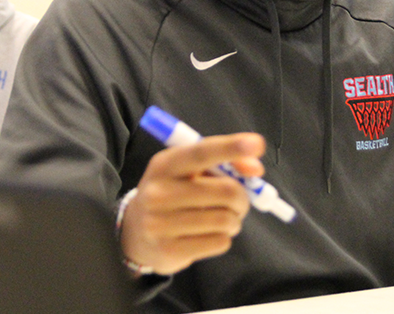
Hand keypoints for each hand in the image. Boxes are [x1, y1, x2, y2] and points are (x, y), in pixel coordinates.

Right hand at [119, 132, 265, 274]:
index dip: (231, 147)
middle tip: (238, 202)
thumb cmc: (173, 194)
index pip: (202, 152)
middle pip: (226, 191)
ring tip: (223, 220)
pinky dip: (224, 238)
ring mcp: (160, 223)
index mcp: (165, 164)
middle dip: (242, 197)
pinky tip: (209, 235)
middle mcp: (158, 191)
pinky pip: (219, 242)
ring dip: (234, 220)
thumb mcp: (189, 172)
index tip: (257, 144)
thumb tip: (255, 169)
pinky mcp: (168, 250)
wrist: (135, 232)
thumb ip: (223, 164)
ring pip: (226, 219)